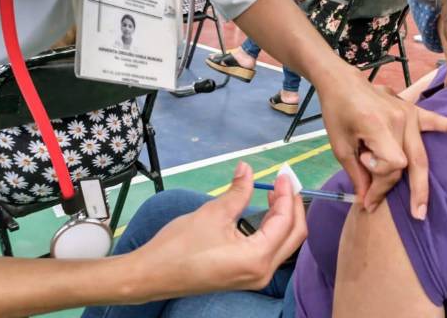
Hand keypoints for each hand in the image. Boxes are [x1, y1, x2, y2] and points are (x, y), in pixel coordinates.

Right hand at [129, 163, 305, 300]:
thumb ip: (238, 191)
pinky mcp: (246, 276)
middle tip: (284, 183)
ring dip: (284, 218)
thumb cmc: (180, 245)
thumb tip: (247, 168)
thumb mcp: (213, 213)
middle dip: (293, 207)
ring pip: (284, 245)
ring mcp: (255, 277)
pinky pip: (271, 251)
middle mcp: (263, 272)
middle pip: (294, 236)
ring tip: (275, 193)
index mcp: (257, 258)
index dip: (286, 195)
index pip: (285, 222)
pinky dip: (273, 230)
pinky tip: (265, 212)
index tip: (283, 175)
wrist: (152, 275)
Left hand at [317, 70, 446, 218]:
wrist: (342, 82)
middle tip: (411, 217)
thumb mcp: (340, 146)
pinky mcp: (412, 110)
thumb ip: (357, 173)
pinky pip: (435, 120)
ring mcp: (408, 113)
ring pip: (419, 154)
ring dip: (420, 182)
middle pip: (408, 163)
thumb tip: (368, 199)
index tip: (364, 180)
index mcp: (378, 126)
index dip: (379, 178)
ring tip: (422, 208)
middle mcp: (398, 120)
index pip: (393, 165)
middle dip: (404, 190)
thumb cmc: (337, 113)